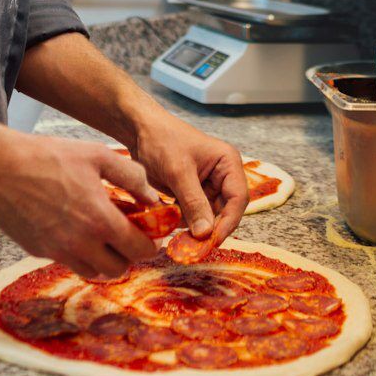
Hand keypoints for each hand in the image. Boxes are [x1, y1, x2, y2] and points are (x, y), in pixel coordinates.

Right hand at [0, 131, 162, 281]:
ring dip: (102, 259)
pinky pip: (67, 262)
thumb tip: (152, 197)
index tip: (148, 237)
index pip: (138, 250)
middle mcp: (80, 243)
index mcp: (100, 220)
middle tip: (125, 236)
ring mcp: (57, 251)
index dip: (149, 245)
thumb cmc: (49, 157)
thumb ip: (131, 176)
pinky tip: (74, 230)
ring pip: (92, 271)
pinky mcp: (39, 251)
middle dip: (127, 255)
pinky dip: (77, 254)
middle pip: (118, 269)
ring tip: (100, 235)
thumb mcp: (97, 155)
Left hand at [126, 107, 248, 249]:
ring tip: (177, 236)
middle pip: (224, 211)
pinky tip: (169, 222)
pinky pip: (192, 214)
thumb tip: (206, 234)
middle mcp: (222, 175)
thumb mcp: (178, 172)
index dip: (228, 222)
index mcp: (228, 163)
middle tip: (192, 247)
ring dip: (194, 227)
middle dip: (209, 228)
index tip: (212, 241)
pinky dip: (182, 221)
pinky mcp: (190, 192)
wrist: (137, 128)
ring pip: (207, 216)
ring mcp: (206, 185)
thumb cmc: (161, 139)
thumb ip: (193, 203)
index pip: (238, 199)